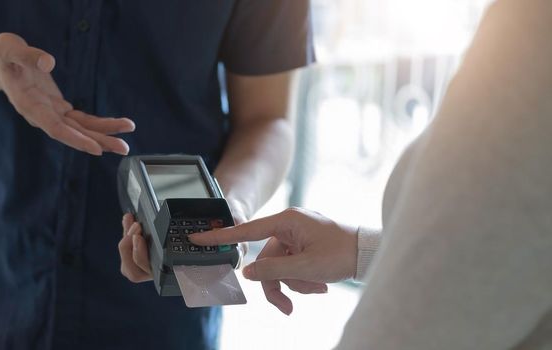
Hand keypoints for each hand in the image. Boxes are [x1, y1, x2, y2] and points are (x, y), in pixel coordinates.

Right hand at [0, 33, 134, 154]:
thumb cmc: (3, 55)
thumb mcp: (8, 48)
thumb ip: (27, 55)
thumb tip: (49, 63)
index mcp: (28, 105)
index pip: (55, 128)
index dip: (76, 139)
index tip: (95, 148)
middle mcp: (41, 115)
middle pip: (73, 134)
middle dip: (98, 141)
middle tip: (123, 148)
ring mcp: (51, 113)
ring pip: (80, 129)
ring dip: (103, 135)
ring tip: (125, 141)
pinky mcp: (58, 108)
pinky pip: (81, 120)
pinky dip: (99, 124)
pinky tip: (117, 126)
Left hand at [116, 196, 247, 282]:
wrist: (224, 213)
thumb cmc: (229, 225)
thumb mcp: (235, 231)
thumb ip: (237, 245)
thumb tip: (235, 256)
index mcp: (183, 270)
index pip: (155, 275)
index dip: (142, 259)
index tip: (140, 240)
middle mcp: (168, 268)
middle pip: (136, 271)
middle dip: (130, 249)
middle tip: (137, 228)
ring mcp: (157, 259)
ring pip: (129, 263)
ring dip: (125, 241)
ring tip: (133, 221)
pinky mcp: (152, 247)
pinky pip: (129, 248)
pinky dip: (126, 232)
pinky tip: (130, 218)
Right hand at [189, 207, 357, 314]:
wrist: (369, 253)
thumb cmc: (341, 253)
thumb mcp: (305, 267)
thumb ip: (273, 270)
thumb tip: (247, 273)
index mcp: (286, 220)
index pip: (246, 230)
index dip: (220, 236)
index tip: (198, 238)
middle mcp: (288, 225)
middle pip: (265, 260)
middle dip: (278, 284)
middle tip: (288, 307)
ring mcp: (296, 236)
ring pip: (279, 267)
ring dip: (294, 284)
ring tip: (317, 290)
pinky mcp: (303, 245)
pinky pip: (291, 266)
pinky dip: (302, 279)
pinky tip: (320, 285)